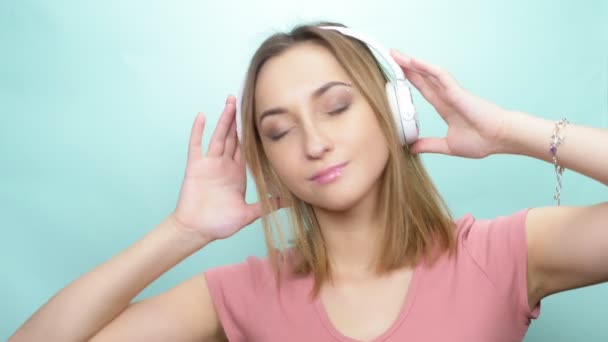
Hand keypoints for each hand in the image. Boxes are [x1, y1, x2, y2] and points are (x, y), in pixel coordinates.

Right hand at [171, 96, 283, 240]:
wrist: (197, 230)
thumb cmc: (219, 224)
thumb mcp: (248, 214)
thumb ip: (267, 205)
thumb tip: (289, 202)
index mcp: (236, 174)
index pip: (245, 148)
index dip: (251, 133)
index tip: (258, 118)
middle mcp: (223, 165)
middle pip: (232, 137)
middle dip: (237, 120)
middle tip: (243, 100)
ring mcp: (209, 164)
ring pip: (218, 136)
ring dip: (224, 120)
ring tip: (229, 102)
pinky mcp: (195, 167)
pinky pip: (196, 145)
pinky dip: (198, 131)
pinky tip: (202, 116)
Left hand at [391, 49, 510, 157]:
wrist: (500, 138)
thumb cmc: (482, 141)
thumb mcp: (448, 145)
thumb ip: (430, 145)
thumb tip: (412, 148)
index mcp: (446, 107)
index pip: (424, 90)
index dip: (411, 81)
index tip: (397, 75)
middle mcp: (447, 96)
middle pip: (423, 77)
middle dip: (407, 67)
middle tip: (392, 55)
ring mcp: (452, 92)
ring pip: (429, 72)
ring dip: (412, 63)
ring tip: (396, 54)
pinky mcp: (458, 91)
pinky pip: (440, 75)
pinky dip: (426, 68)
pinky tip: (413, 62)